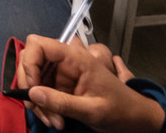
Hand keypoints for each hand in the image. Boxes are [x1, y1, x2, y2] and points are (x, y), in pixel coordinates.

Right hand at [17, 35, 164, 132]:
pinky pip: (40, 92)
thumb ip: (62, 102)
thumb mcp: (93, 110)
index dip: (29, 63)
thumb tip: (32, 93)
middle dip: (30, 87)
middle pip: (30, 61)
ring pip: (33, 79)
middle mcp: (65, 62)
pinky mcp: (59, 86)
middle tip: (39, 107)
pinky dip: (42, 106)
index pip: (39, 45)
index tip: (33, 88)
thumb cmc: (121, 110)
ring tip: (54, 121)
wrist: (135, 119)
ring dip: (37, 101)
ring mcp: (61, 74)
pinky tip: (55, 119)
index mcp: (76, 58)